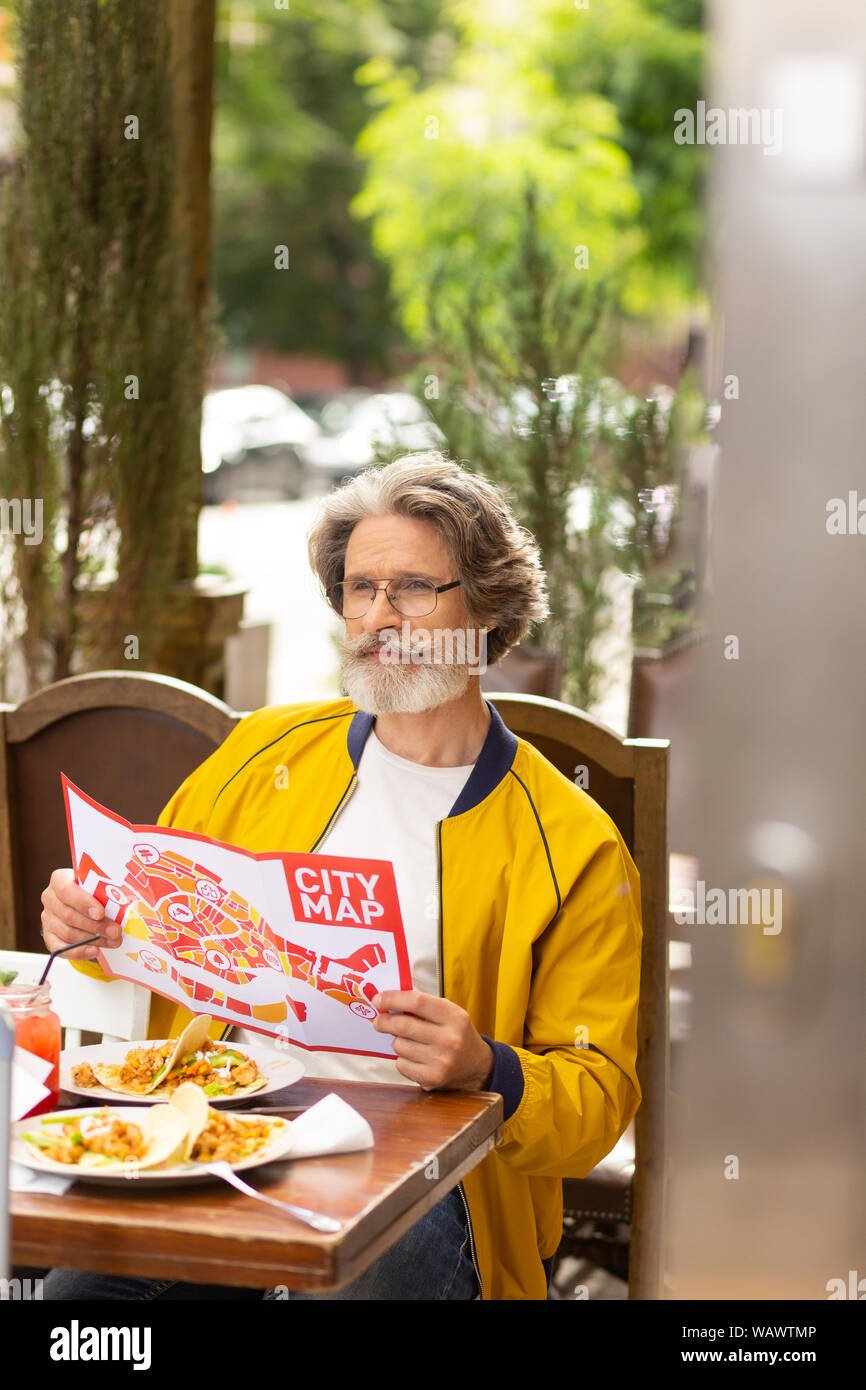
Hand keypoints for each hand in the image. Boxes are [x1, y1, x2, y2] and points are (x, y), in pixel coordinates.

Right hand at [40, 868, 118, 959]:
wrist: (85, 901)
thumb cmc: (94, 889)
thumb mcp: (99, 883)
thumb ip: (106, 889)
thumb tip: (125, 900)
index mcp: (59, 880)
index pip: (66, 890)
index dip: (83, 903)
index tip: (101, 913)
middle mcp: (50, 899)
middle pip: (69, 915)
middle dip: (95, 925)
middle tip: (116, 931)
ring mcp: (48, 919)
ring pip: (68, 933)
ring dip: (93, 939)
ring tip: (113, 941)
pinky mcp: (49, 936)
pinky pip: (60, 948)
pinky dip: (78, 952)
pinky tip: (94, 951)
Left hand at [371, 989, 493, 1091]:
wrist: (477, 1067)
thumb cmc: (457, 1035)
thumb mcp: (450, 1014)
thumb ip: (424, 1006)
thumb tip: (389, 1000)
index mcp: (455, 1017)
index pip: (417, 1001)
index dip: (393, 998)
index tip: (379, 999)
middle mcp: (449, 1039)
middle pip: (404, 1025)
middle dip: (385, 1021)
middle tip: (379, 1020)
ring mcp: (441, 1061)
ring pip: (399, 1045)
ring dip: (398, 1041)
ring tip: (410, 1042)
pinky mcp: (432, 1078)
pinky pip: (401, 1064)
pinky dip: (402, 1059)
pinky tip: (415, 1057)